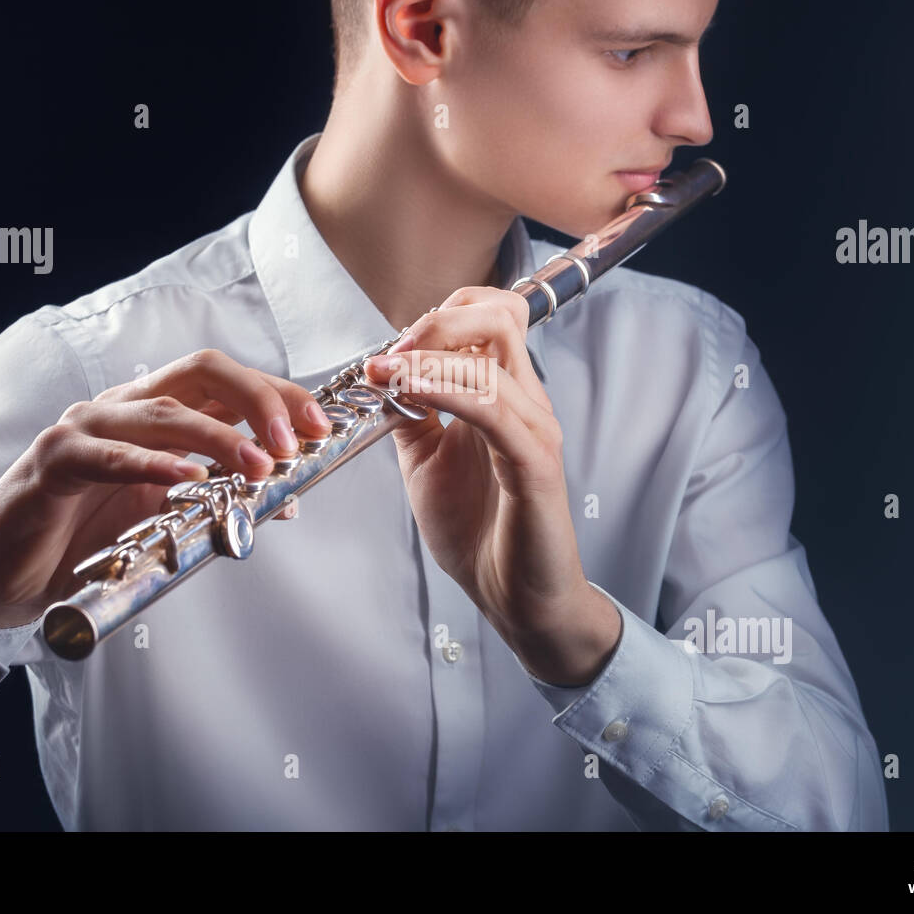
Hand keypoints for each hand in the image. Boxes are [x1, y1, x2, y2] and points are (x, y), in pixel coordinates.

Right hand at [0, 349, 326, 627]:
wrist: (4, 575)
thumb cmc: (85, 537)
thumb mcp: (165, 516)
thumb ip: (218, 497)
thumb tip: (286, 500)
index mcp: (155, 412)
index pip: (227, 381)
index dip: (278, 395)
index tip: (320, 426)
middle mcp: (124, 407)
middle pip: (202, 372)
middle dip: (259, 398)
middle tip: (295, 440)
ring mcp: (86, 428)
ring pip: (163, 413)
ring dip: (219, 437)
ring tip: (260, 464)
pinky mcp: (54, 462)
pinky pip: (109, 456)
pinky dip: (153, 464)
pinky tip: (189, 478)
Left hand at [365, 287, 620, 685]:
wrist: (514, 597)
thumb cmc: (479, 533)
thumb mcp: (426, 462)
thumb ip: (410, 416)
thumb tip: (377, 377)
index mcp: (505, 396)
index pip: (490, 316)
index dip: (440, 316)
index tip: (391, 349)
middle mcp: (526, 402)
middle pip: (499, 316)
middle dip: (437, 322)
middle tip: (391, 354)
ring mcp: (534, 429)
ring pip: (490, 357)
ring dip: (427, 357)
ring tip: (383, 374)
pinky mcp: (535, 463)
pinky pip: (490, 407)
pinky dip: (442, 390)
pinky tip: (405, 394)